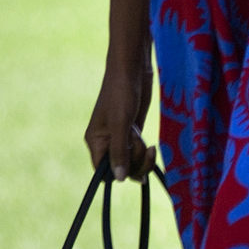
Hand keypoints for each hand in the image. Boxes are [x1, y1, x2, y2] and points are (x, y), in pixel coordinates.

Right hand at [85, 59, 153, 176]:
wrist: (133, 69)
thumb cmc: (122, 92)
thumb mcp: (121, 123)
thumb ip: (120, 151)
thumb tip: (118, 179)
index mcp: (96, 141)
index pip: (103, 171)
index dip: (118, 172)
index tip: (132, 164)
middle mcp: (107, 142)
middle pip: (121, 169)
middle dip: (136, 162)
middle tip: (144, 146)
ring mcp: (121, 138)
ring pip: (133, 162)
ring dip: (143, 157)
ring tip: (147, 142)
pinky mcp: (134, 132)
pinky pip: (140, 153)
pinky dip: (147, 154)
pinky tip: (152, 147)